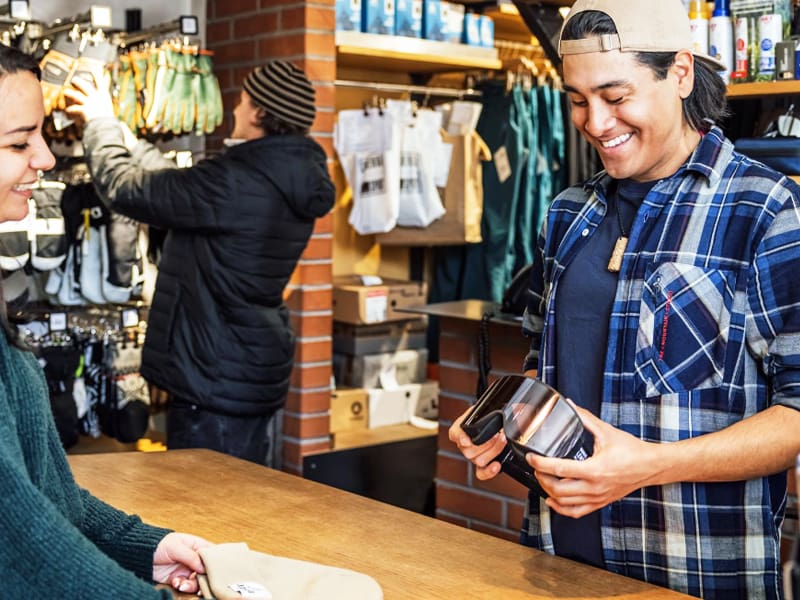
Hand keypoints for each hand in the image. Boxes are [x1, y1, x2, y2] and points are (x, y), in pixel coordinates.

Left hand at [63, 72, 114, 121]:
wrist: (107, 126)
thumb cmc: (110, 120)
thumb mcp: (109, 111)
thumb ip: (104, 107)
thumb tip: (106, 110)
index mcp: (104, 96)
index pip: (101, 83)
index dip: (98, 75)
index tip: (95, 68)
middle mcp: (96, 97)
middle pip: (85, 86)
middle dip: (79, 82)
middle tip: (74, 80)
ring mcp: (90, 102)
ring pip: (76, 95)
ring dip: (70, 93)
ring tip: (66, 92)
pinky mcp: (84, 109)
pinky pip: (74, 108)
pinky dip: (70, 110)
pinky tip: (67, 111)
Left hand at [152, 532, 212, 593]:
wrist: (141, 554)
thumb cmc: (160, 544)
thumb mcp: (176, 547)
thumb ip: (192, 556)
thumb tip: (205, 568)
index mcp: (197, 546)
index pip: (213, 555)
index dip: (216, 563)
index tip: (214, 572)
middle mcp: (194, 559)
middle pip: (206, 571)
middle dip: (204, 579)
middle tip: (200, 584)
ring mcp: (186, 569)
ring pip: (197, 581)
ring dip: (191, 585)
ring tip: (183, 584)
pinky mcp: (178, 578)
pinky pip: (185, 585)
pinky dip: (182, 586)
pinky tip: (176, 583)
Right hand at [448, 409, 505, 480]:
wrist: (494, 422)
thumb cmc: (487, 416)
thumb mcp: (482, 410)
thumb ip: (483, 411)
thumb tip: (496, 411)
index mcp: (460, 429)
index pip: (455, 434)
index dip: (460, 438)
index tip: (466, 440)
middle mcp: (464, 445)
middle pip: (469, 451)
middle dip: (487, 443)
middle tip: (498, 434)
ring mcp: (473, 456)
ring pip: (479, 461)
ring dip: (494, 451)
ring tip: (502, 440)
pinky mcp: (482, 465)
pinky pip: (481, 473)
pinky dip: (489, 471)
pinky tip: (496, 465)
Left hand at [526, 405, 661, 517]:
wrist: (651, 466)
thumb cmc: (632, 450)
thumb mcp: (606, 431)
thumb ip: (585, 418)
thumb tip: (570, 405)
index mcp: (594, 469)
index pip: (559, 468)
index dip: (540, 463)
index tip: (531, 457)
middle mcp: (594, 487)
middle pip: (558, 489)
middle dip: (541, 478)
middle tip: (536, 466)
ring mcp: (597, 498)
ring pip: (564, 502)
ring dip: (548, 492)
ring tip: (542, 479)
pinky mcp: (600, 503)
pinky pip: (576, 512)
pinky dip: (561, 508)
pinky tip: (552, 500)